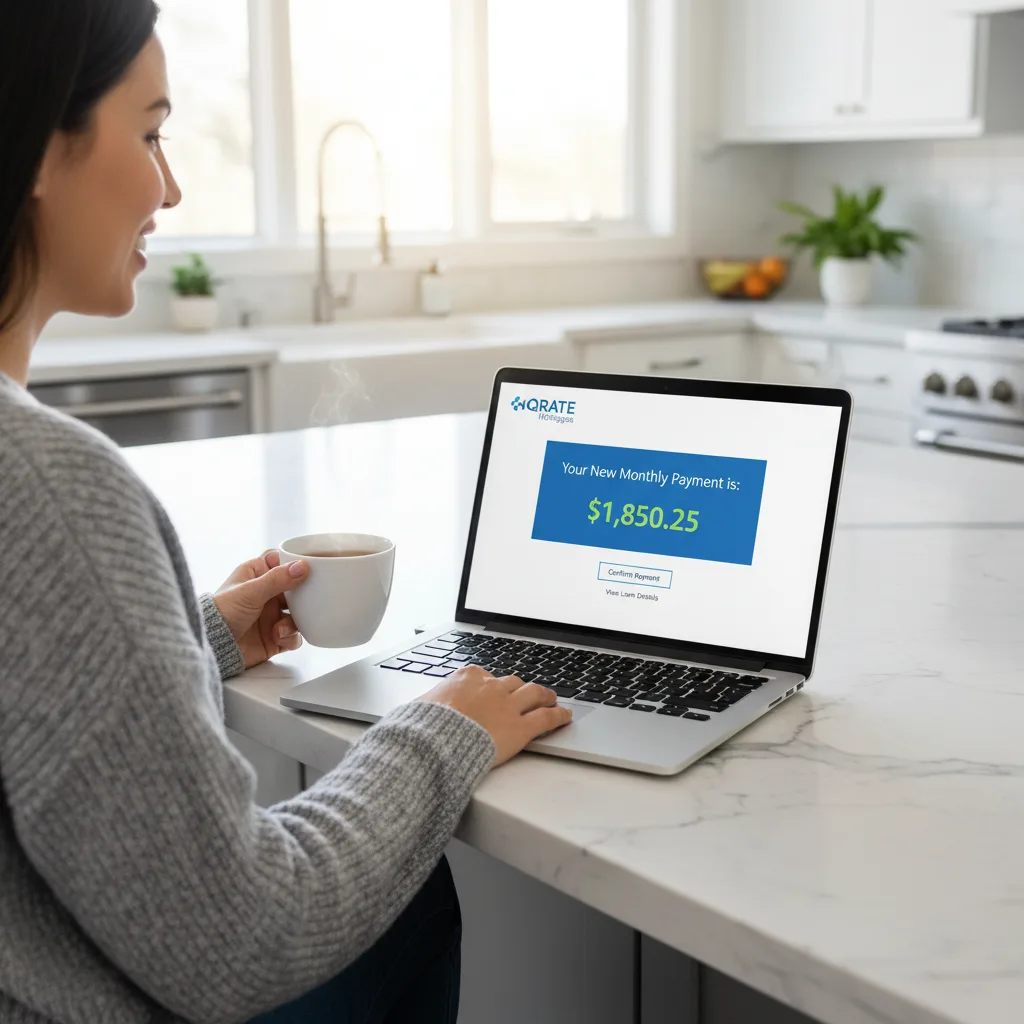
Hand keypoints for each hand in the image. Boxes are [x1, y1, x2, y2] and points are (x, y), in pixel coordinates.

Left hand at [212, 550, 309, 669]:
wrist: (213, 647)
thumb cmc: (222, 612)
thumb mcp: (250, 591)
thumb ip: (277, 579)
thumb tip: (302, 566)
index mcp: (256, 576)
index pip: (280, 561)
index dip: (294, 562)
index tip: (309, 566)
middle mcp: (266, 595)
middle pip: (295, 589)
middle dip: (303, 595)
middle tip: (307, 598)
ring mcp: (271, 616)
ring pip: (299, 614)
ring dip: (294, 621)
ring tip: (279, 628)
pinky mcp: (275, 637)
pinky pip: (294, 636)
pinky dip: (290, 637)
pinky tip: (277, 637)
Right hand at [418, 665, 572, 766]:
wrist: (435, 742)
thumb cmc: (423, 726)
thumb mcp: (420, 706)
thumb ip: (428, 704)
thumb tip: (417, 709)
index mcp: (467, 677)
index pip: (485, 676)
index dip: (492, 686)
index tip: (493, 690)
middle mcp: (491, 686)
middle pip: (513, 683)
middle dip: (520, 689)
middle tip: (528, 693)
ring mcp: (509, 705)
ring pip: (535, 694)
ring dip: (545, 696)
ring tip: (552, 699)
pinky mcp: (521, 727)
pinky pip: (546, 718)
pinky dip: (558, 715)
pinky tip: (565, 716)